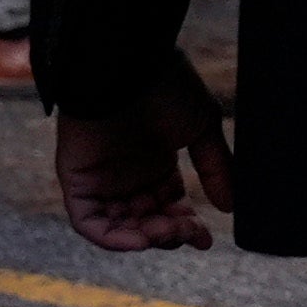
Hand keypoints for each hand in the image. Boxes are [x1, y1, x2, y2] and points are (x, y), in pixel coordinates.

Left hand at [54, 54, 236, 251]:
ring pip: (119, 227)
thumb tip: (230, 207)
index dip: (186, 226)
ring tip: (166, 232)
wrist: (127, 66)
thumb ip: (217, 169)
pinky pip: (89, 222)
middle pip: (146, 221)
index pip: (169, 207)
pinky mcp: (77, 180)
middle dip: (169, 233)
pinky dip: (112, 238)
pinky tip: (140, 239)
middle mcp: (127, 174)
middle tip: (188, 231)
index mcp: (155, 162)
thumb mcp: (203, 128)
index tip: (205, 239)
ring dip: (144, 238)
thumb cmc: (165, 87)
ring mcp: (101, 178)